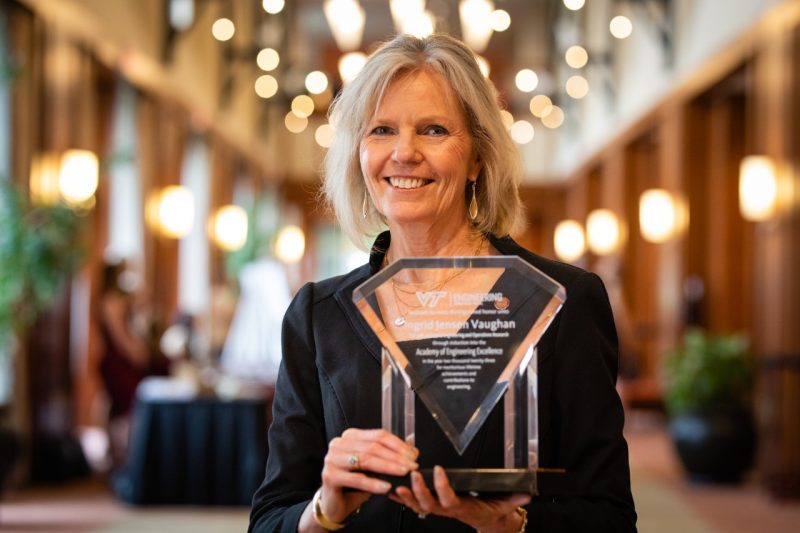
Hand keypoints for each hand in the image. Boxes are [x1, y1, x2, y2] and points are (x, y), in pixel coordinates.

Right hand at [317, 428, 418, 522]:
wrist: (335, 504)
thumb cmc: (354, 484)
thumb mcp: (373, 467)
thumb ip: (388, 456)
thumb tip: (412, 450)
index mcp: (350, 436)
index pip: (378, 435)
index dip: (398, 445)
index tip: (413, 455)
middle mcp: (339, 444)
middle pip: (373, 447)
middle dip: (396, 457)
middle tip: (411, 466)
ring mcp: (332, 459)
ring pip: (366, 460)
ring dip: (388, 467)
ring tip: (402, 473)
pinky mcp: (330, 476)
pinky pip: (357, 479)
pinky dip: (374, 483)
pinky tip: (386, 487)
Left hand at [390, 466, 530, 532]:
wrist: (487, 521)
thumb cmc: (491, 510)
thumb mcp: (503, 505)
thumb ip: (513, 499)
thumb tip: (526, 493)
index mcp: (461, 507)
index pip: (449, 498)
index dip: (442, 486)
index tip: (439, 470)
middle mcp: (447, 509)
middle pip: (428, 503)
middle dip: (418, 490)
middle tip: (412, 475)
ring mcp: (438, 509)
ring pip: (418, 506)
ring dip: (406, 496)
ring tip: (396, 485)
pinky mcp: (433, 506)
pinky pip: (415, 504)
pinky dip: (403, 499)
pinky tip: (393, 491)